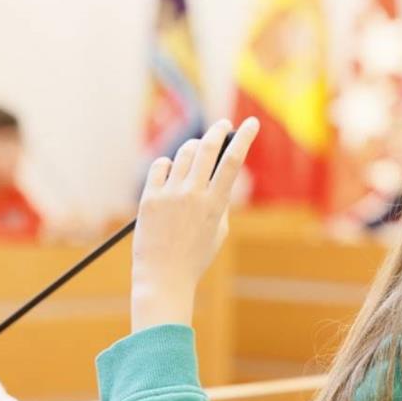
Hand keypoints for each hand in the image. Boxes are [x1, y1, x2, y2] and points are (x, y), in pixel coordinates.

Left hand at [130, 118, 259, 331]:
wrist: (163, 277)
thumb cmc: (195, 256)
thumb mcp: (218, 230)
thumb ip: (220, 201)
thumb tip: (219, 173)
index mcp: (215, 204)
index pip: (233, 162)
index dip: (245, 138)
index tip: (252, 123)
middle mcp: (193, 195)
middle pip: (207, 148)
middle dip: (218, 131)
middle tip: (223, 125)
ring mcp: (169, 195)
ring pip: (184, 153)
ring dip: (194, 147)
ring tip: (197, 152)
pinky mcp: (149, 198)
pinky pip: (160, 166)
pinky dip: (168, 164)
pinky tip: (171, 172)